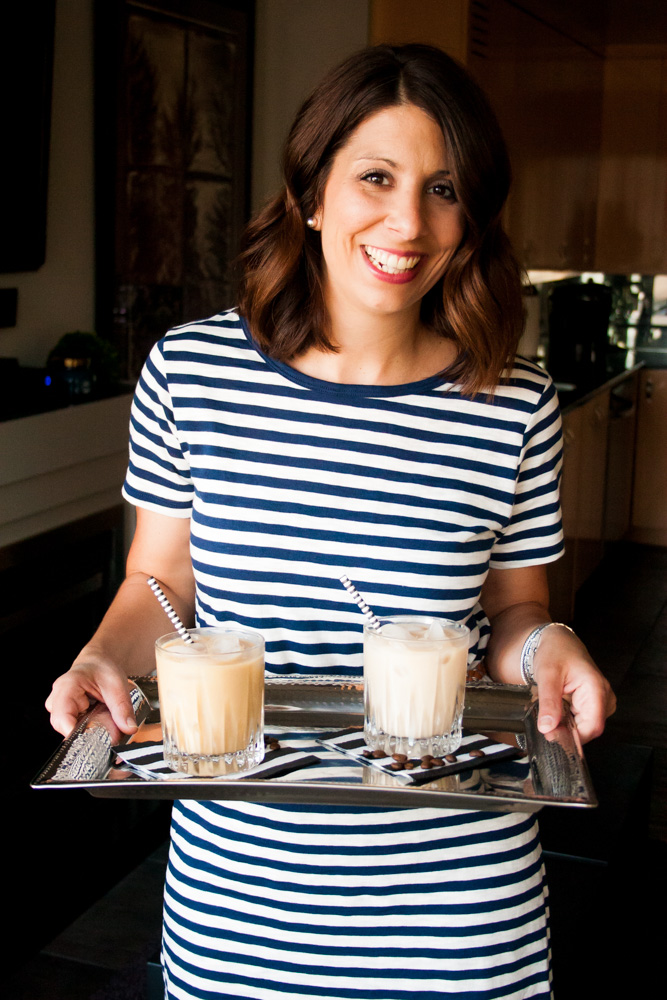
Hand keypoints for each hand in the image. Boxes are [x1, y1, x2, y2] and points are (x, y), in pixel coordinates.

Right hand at [45, 656, 137, 737]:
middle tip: (108, 730)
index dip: (74, 732)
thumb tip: (129, 728)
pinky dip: (87, 729)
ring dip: (87, 731)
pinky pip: (73, 729)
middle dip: (86, 733)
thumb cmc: (102, 670)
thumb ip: (122, 707)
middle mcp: (57, 699)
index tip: (93, 740)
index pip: (62, 717)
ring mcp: (58, 709)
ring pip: (69, 730)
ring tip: (104, 719)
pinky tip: (98, 721)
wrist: (97, 665)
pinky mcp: (64, 716)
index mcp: (67, 687)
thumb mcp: (117, 685)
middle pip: (64, 727)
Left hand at [533, 627, 615, 743]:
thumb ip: (548, 702)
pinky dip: (568, 720)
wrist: (559, 642)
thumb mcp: (547, 675)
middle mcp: (604, 697)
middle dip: (567, 731)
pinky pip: (582, 721)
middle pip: (588, 729)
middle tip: (546, 723)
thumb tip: (547, 728)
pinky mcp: (595, 704)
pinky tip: (559, 709)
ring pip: (585, 727)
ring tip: (552, 710)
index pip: (593, 727)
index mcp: (597, 689)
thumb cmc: (556, 652)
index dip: (573, 736)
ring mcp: (601, 702)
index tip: (552, 736)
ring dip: (567, 725)